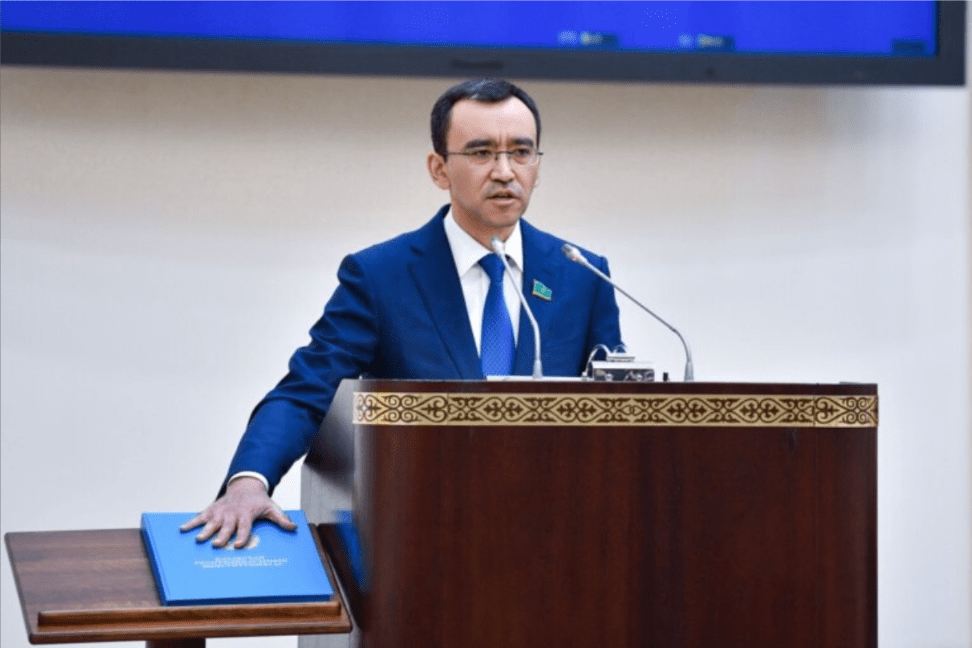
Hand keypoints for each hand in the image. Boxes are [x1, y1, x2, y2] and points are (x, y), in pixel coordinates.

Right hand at [181, 476, 296, 547]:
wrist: (246, 485)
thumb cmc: (258, 501)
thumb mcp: (272, 508)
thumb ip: (281, 519)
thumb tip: (294, 528)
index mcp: (247, 515)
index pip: (245, 528)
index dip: (242, 536)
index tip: (237, 545)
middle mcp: (232, 514)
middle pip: (227, 527)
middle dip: (222, 536)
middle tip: (216, 545)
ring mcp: (221, 512)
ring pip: (212, 523)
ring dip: (205, 531)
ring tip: (199, 539)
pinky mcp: (212, 510)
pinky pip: (200, 516)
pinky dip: (191, 522)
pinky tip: (182, 530)